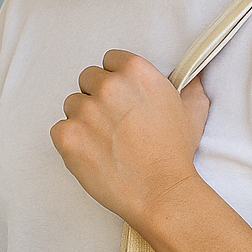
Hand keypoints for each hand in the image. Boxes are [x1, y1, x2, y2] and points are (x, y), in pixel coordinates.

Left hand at [51, 51, 208, 228]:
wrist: (161, 191)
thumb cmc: (174, 155)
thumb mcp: (192, 112)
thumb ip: (189, 87)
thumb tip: (192, 77)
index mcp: (135, 72)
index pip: (110, 60)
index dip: (115, 79)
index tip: (121, 97)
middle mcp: (108, 86)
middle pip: (87, 79)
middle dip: (97, 98)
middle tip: (113, 123)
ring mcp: (84, 110)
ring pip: (72, 104)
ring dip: (83, 119)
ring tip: (105, 142)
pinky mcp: (67, 135)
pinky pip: (59, 129)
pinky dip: (71, 141)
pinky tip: (92, 153)